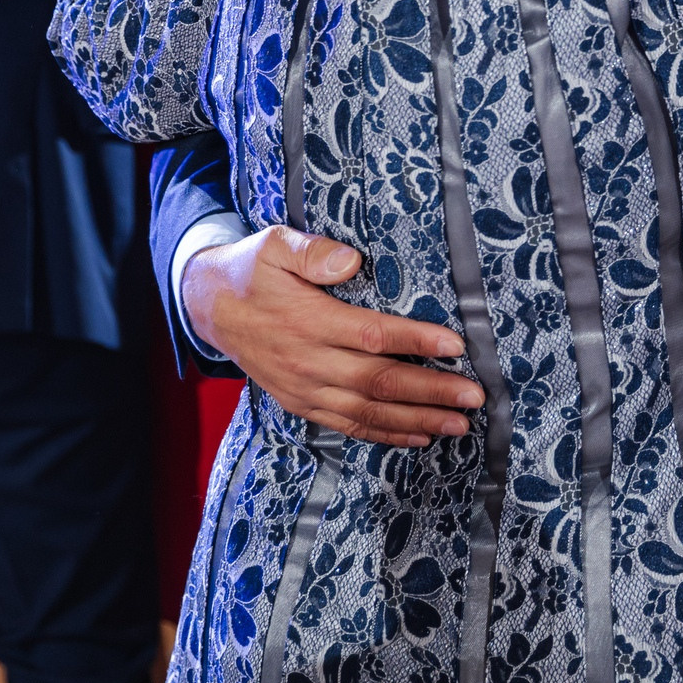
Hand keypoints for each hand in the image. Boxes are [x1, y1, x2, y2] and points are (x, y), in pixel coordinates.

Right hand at [181, 225, 484, 447]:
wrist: (209, 307)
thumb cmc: (251, 270)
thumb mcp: (273, 245)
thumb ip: (311, 251)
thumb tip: (351, 260)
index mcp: (307, 320)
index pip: (371, 335)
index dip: (415, 340)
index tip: (456, 345)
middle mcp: (308, 360)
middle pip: (378, 382)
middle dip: (430, 391)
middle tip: (473, 397)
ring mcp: (304, 388)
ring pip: (367, 411)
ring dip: (416, 420)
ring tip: (458, 424)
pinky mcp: (301, 403)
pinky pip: (347, 425)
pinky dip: (385, 434)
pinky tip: (418, 437)